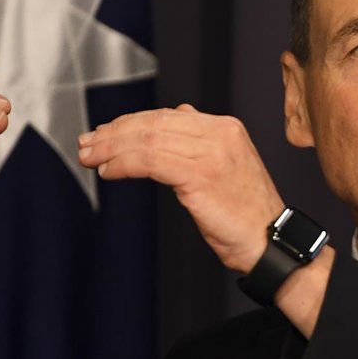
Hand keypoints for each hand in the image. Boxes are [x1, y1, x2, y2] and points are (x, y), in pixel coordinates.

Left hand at [77, 105, 283, 273]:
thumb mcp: (226, 167)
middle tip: (87, 143)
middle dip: (114, 133)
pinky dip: (124, 164)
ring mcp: (211, 153)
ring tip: (90, 157)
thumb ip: (201, 142)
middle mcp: (220, 133)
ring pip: (148, 139)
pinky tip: (109, 171)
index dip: (130, 123)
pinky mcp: (200, 176)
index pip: (167, 115)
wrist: (270, 243)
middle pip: (154, 123)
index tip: (105, 134)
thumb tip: (176, 116)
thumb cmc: (247, 215)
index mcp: (226, 127)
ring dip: (112, 148)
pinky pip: (150, 161)